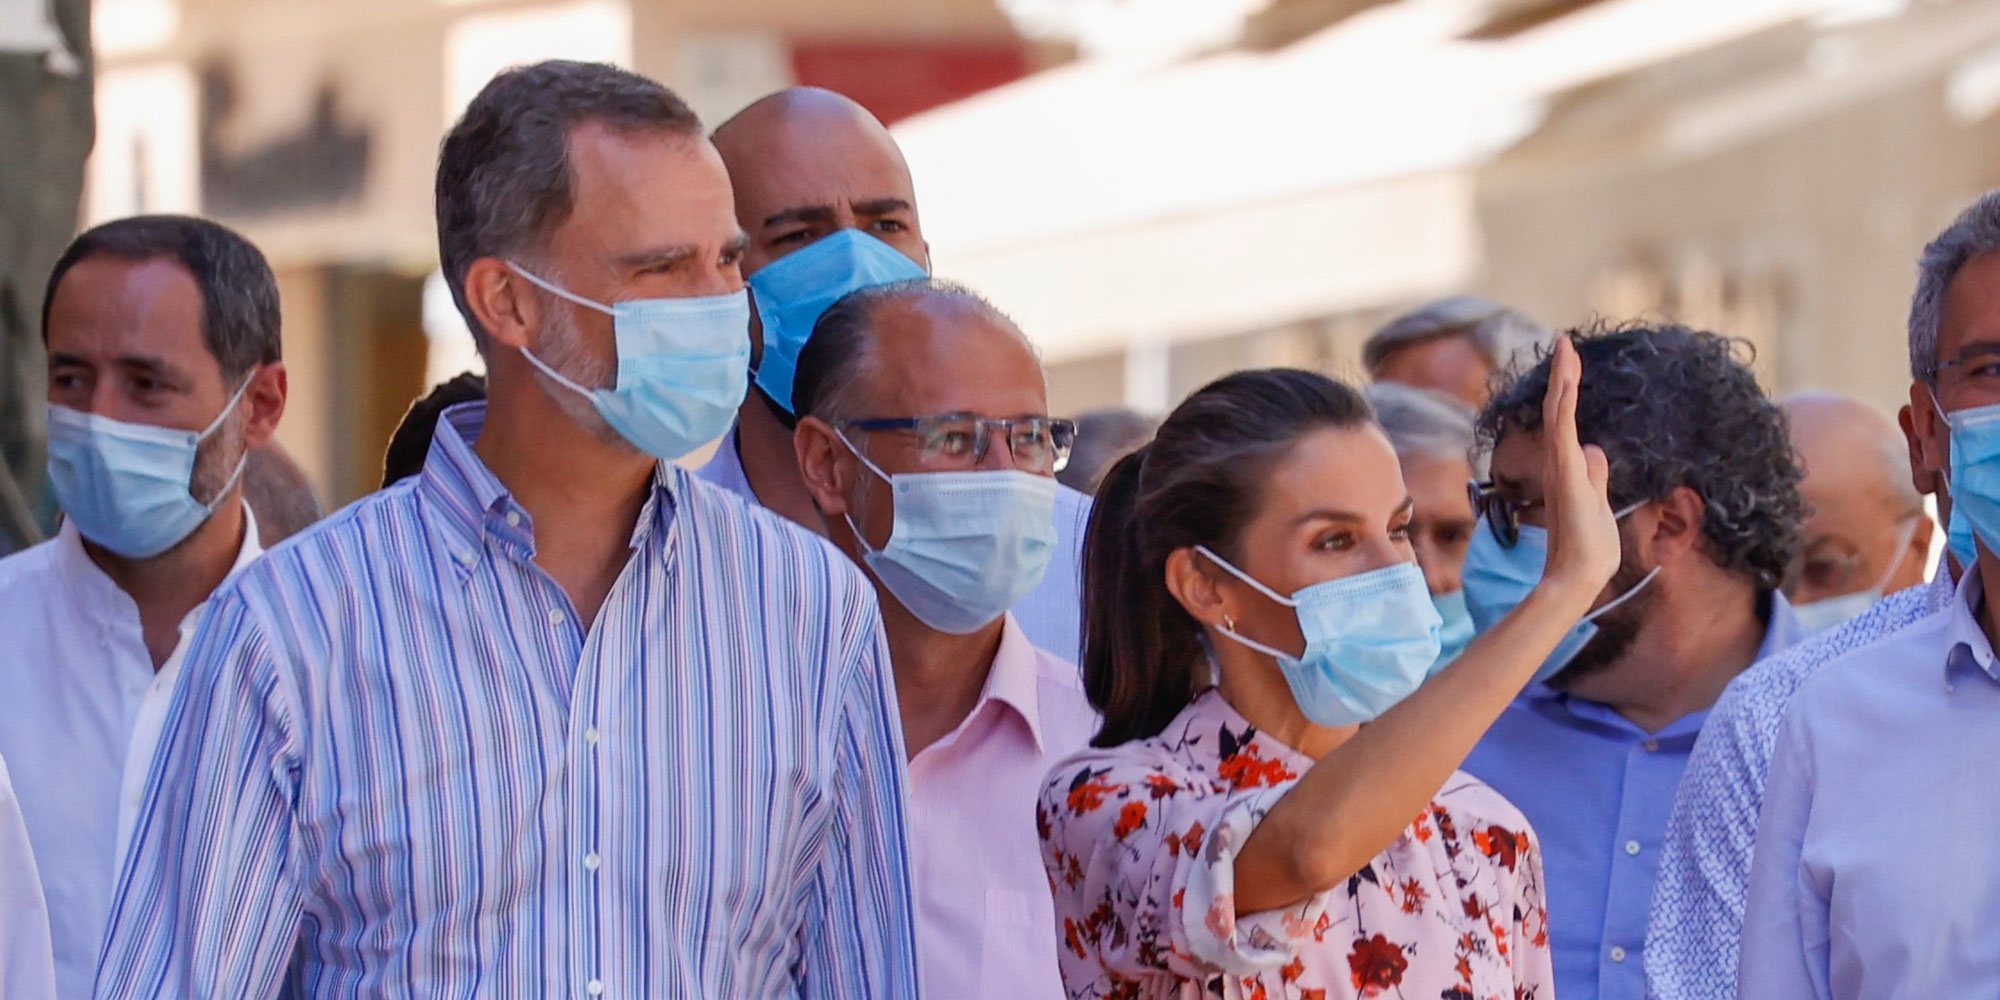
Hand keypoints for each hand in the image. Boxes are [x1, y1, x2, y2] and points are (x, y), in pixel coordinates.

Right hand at [1538, 337, 1618, 597]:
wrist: (1579, 574)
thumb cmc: (1589, 548)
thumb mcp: (1600, 502)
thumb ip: (1596, 475)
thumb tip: (1596, 450)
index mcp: (1570, 468)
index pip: (1567, 422)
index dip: (1569, 392)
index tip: (1571, 363)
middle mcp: (1560, 462)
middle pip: (1559, 409)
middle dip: (1563, 376)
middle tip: (1565, 343)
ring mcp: (1560, 465)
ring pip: (1558, 412)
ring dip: (1562, 378)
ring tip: (1566, 346)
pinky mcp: (1564, 469)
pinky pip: (1561, 426)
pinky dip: (1562, 399)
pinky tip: (1565, 377)